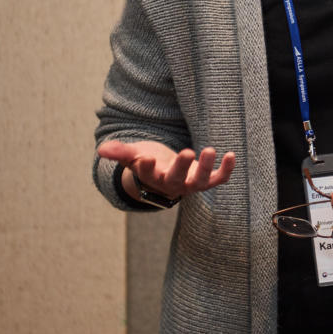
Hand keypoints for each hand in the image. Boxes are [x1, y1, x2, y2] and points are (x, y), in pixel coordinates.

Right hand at [97, 140, 235, 200]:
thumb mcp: (133, 155)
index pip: (148, 174)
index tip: (146, 158)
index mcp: (152, 177)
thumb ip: (120, 152)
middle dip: (182, 167)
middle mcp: (172, 184)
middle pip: (176, 180)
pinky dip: (225, 170)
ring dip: (206, 167)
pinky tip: (231, 155)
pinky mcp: (205, 180)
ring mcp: (190, 184)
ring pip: (199, 181)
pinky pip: (217, 179)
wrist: (165, 175)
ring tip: (211, 149)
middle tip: (187, 152)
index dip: (146, 167)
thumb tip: (101, 150)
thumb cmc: (148, 162)